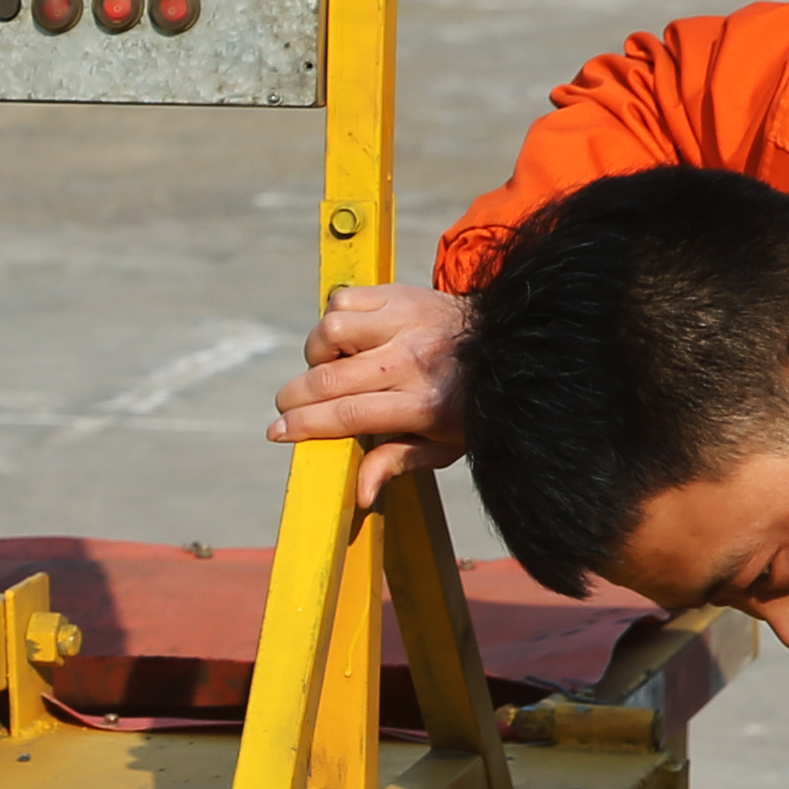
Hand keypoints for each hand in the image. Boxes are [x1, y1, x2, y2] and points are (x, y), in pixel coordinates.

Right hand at [265, 282, 475, 506]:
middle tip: (288, 407)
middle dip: (294, 398)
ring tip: (328, 366)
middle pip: (329, 378)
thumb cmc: (471, 404)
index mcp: (423, 404)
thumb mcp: (446, 445)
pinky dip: (334, 318)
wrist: (510, 344)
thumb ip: (397, 463)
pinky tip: (346, 337)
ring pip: (331, 330)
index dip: (304, 426)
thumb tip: (359, 494)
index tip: (277, 433)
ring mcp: (406, 321)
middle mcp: (412, 360)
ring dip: (317, 352)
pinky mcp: (402, 294)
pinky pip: (345, 300)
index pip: (348, 414)